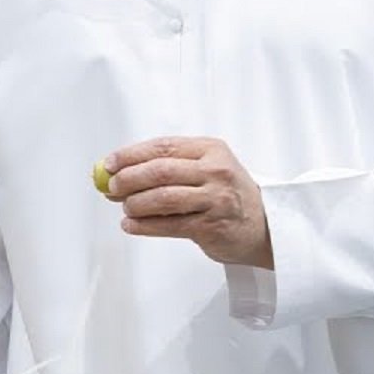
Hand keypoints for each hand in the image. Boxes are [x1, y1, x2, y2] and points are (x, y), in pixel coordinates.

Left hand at [104, 137, 273, 269]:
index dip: (131, 154)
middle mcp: (215, 171)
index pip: (163, 147)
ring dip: (135, 204)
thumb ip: (168, 167)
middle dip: (129, 178)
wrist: (264, 226)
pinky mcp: (211, 225)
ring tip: (125, 208)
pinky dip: (144, 226)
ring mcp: (215, 198)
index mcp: (211, 149)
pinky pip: (169, 225)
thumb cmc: (228, 195)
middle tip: (111, 186)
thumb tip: (118, 172)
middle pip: (160, 171)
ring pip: (163, 198)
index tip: (109, 163)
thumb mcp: (207, 168)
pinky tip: (131, 225)